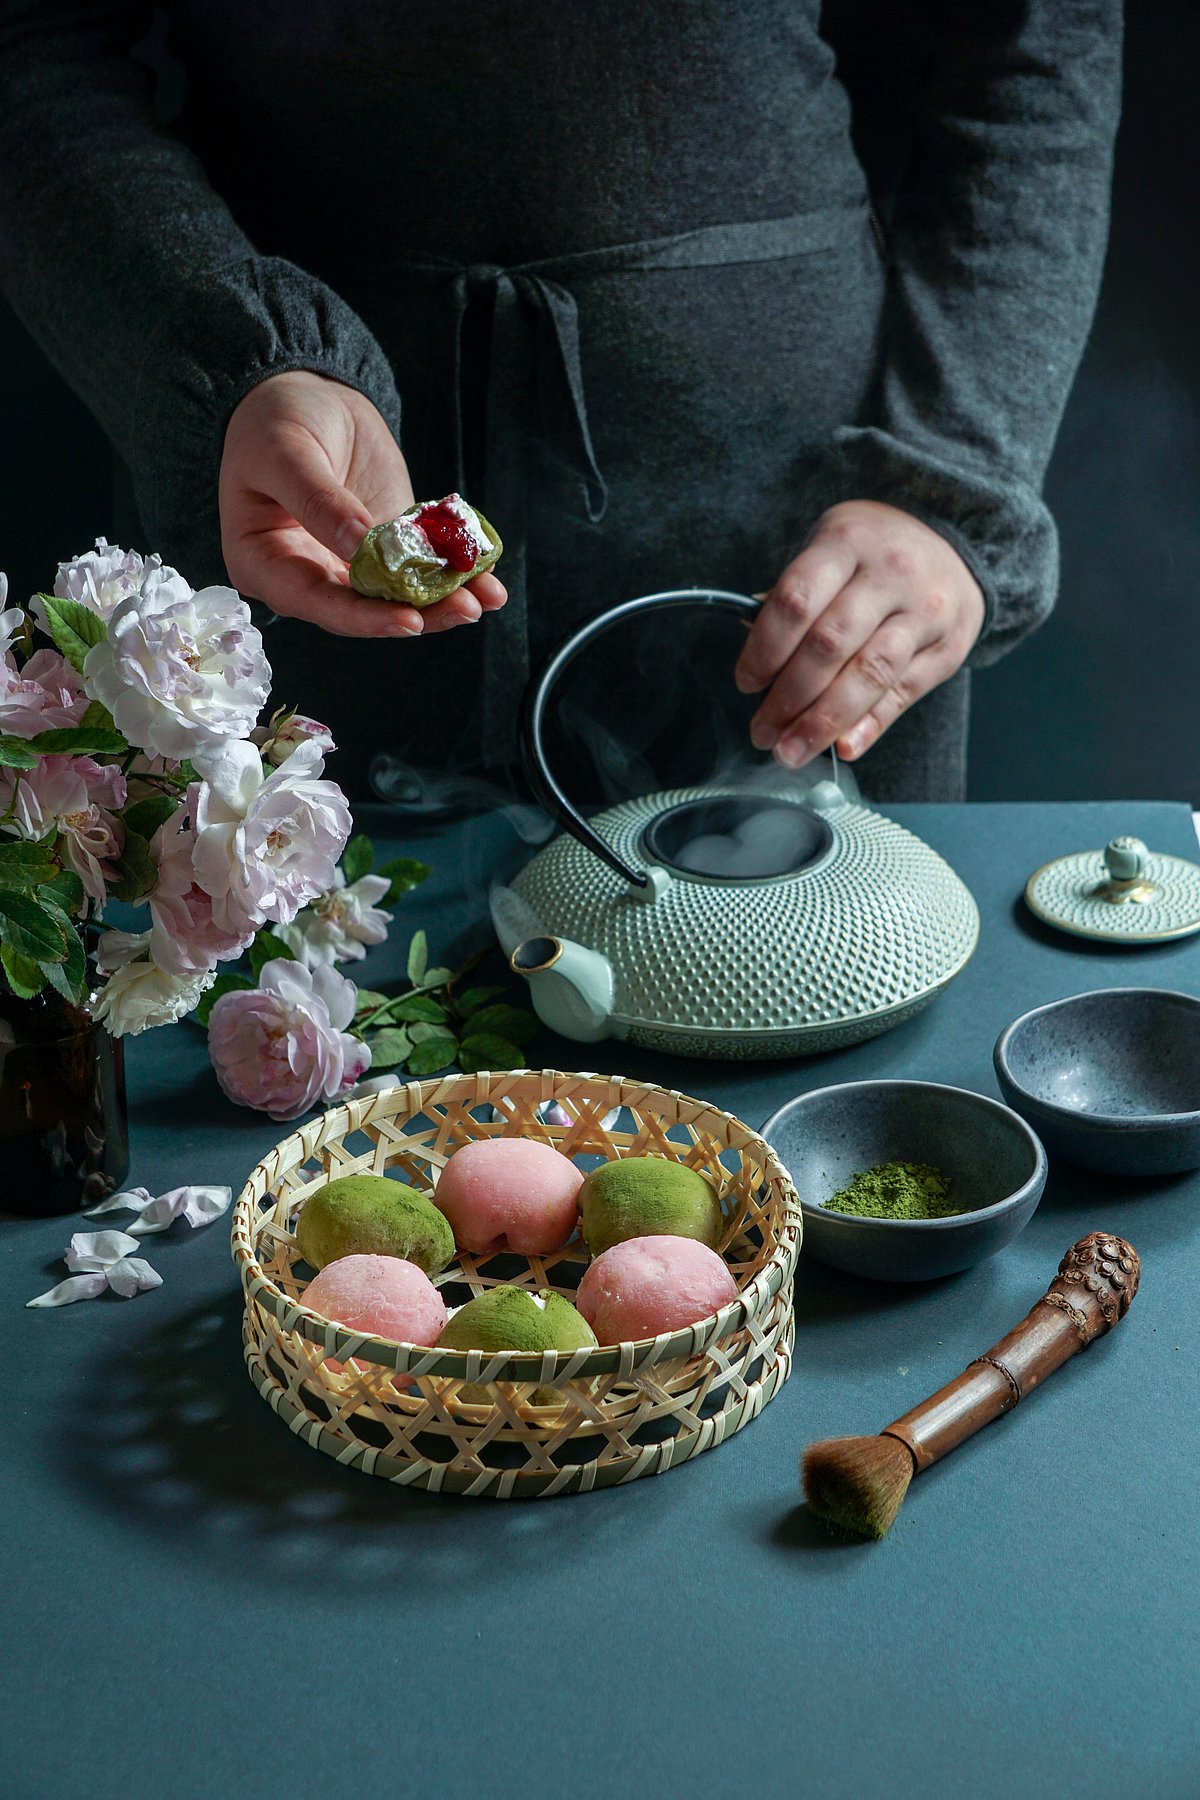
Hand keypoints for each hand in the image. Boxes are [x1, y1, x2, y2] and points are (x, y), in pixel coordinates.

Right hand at [219, 371, 506, 638]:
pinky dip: (453, 573)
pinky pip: (419, 566)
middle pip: (362, 608)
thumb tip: (358, 546)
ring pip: (396, 595)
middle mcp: (307, 574)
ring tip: (484, 596)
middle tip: (464, 608)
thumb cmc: (274, 420)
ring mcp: (349, 564)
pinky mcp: (386, 547)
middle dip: (416, 613)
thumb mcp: (285, 453)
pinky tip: (488, 580)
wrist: (306, 393)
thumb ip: (318, 501)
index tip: (408, 620)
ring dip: (442, 600)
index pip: (314, 601)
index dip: (362, 617)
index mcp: (264, 563)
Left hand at [734, 500, 984, 764]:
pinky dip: (870, 725)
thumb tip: (757, 659)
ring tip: (792, 750)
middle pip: (830, 645)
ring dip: (824, 721)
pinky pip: (904, 694)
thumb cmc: (875, 551)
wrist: (954, 542)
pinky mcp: (947, 648)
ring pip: (869, 674)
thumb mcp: (831, 547)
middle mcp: (890, 574)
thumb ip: (796, 598)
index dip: (764, 649)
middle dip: (788, 698)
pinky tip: (842, 747)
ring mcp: (925, 612)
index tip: (746, 682)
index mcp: (847, 542)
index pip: (796, 601)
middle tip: (763, 732)